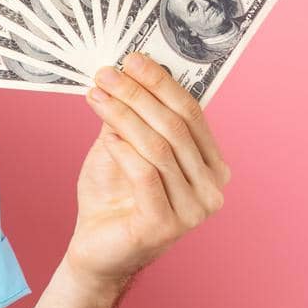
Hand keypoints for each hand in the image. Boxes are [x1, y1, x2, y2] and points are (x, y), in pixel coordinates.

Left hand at [64, 51, 230, 294]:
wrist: (96, 248)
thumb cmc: (113, 195)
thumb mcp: (121, 145)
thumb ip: (132, 116)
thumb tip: (127, 72)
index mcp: (211, 165)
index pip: (191, 114)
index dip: (162, 83)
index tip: (132, 59)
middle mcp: (211, 188)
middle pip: (175, 127)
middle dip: (138, 95)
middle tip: (106, 74)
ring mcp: (193, 211)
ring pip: (159, 148)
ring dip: (124, 116)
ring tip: (96, 97)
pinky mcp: (166, 226)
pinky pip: (146, 175)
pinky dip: (124, 150)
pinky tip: (106, 136)